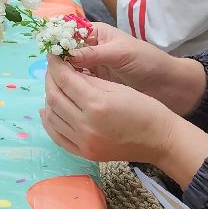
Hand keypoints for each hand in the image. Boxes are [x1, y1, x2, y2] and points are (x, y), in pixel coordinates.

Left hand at [40, 57, 198, 171]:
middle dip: (50, 80)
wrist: (160, 140)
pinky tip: (48, 110)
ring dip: (49, 99)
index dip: (55, 65)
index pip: (65, 80)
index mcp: (96, 104)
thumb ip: (89, 80)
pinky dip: (49, 122)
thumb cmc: (144, 109)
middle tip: (52, 69)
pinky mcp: (84, 153)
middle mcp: (85, 125)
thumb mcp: (117, 88)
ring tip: (53, 86)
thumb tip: (67, 71)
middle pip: (55, 98)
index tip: (52, 55)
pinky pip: (57, 136)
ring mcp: (83, 142)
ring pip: (52, 117)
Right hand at [61, 23, 207, 116]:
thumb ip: (92, 54)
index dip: (56, 41)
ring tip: (53, 89)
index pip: (68, 33)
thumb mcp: (120, 53)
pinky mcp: (96, 86)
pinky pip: (77, 85)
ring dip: (61, 78)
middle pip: (64, 53)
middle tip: (49, 76)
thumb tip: (62, 56)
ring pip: (68, 71)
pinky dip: (70, 90)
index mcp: (95, 34)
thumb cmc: (148, 62)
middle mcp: (90, 49)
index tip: (46, 53)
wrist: (169, 87)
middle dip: (56, 62)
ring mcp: (92, 69)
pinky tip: (63, 97)